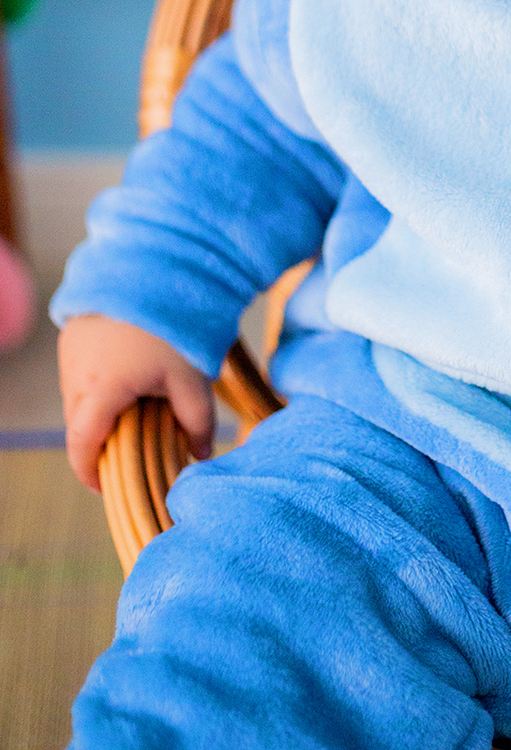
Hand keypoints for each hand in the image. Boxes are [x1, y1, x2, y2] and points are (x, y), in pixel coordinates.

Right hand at [58, 314, 213, 492]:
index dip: (90, 471)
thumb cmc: (176, 325)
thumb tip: (201, 454)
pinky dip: (97, 383)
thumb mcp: (191, 378)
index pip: (82, 445)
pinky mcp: (74, 332)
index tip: (105, 484)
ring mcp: (70, 350)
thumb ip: (196, 422)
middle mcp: (75, 372)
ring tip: (134, 407)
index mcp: (100, 389)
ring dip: (99, 409)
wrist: (157, 265)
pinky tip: (128, 376)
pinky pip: (79, 372)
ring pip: (77, 398)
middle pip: (79, 423)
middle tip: (130, 447)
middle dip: (100, 440)